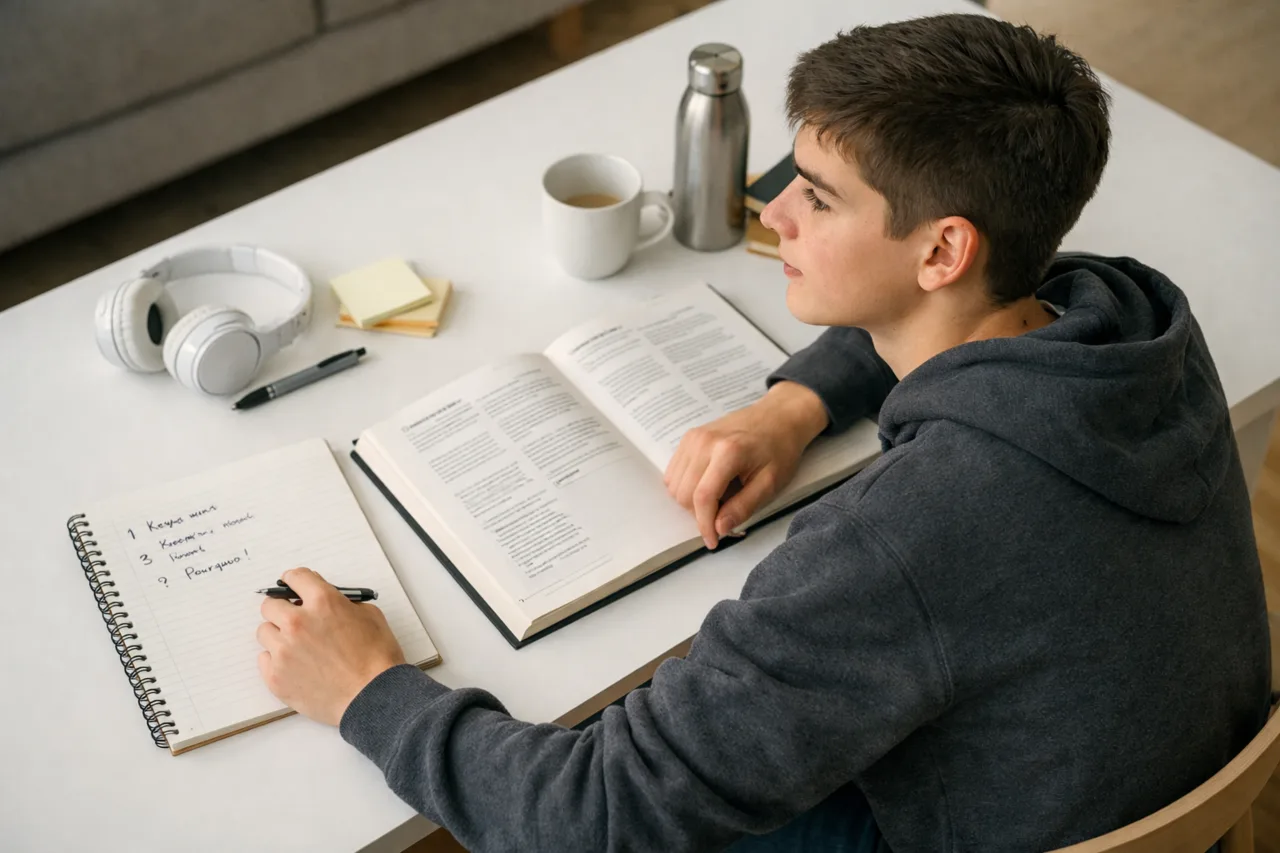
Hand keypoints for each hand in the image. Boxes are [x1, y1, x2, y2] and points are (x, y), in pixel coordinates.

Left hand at [256, 567, 405, 726]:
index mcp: (322, 602)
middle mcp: (298, 622)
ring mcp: (283, 651)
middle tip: (295, 620)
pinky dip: (276, 660)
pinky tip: (296, 666)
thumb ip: (342, 604)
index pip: (295, 577)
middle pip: (270, 604)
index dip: (296, 581)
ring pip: (264, 632)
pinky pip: (264, 659)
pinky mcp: (276, 676)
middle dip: (283, 609)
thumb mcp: (370, 616)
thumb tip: (325, 604)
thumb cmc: (376, 659)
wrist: (373, 697)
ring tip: (298, 648)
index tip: (294, 587)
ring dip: (278, 635)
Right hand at [664, 381, 827, 548]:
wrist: (777, 417)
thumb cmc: (779, 449)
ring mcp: (692, 438)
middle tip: (724, 514)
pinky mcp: (688, 438)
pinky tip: (708, 485)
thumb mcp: (770, 483)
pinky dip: (686, 487)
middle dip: (700, 514)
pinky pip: (673, 473)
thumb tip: (719, 528)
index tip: (713, 542)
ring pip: (674, 486)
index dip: (705, 525)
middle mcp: (703, 442)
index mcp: (728, 452)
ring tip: (719, 497)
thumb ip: (743, 506)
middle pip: (684, 494)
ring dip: (691, 501)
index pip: (703, 497)